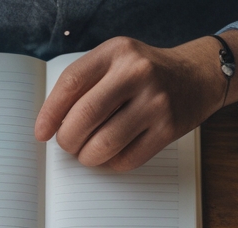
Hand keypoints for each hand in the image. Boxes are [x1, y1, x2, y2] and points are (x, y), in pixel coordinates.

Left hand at [35, 30, 237, 170]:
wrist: (196, 76)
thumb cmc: (144, 74)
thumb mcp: (116, 61)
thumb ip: (87, 84)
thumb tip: (51, 125)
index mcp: (117, 52)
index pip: (72, 83)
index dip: (50, 113)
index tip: (41, 133)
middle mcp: (136, 73)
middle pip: (84, 117)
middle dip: (68, 140)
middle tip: (68, 145)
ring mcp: (155, 102)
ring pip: (104, 144)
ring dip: (87, 157)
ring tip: (88, 153)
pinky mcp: (167, 130)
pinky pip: (126, 160)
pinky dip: (111, 164)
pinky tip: (111, 155)